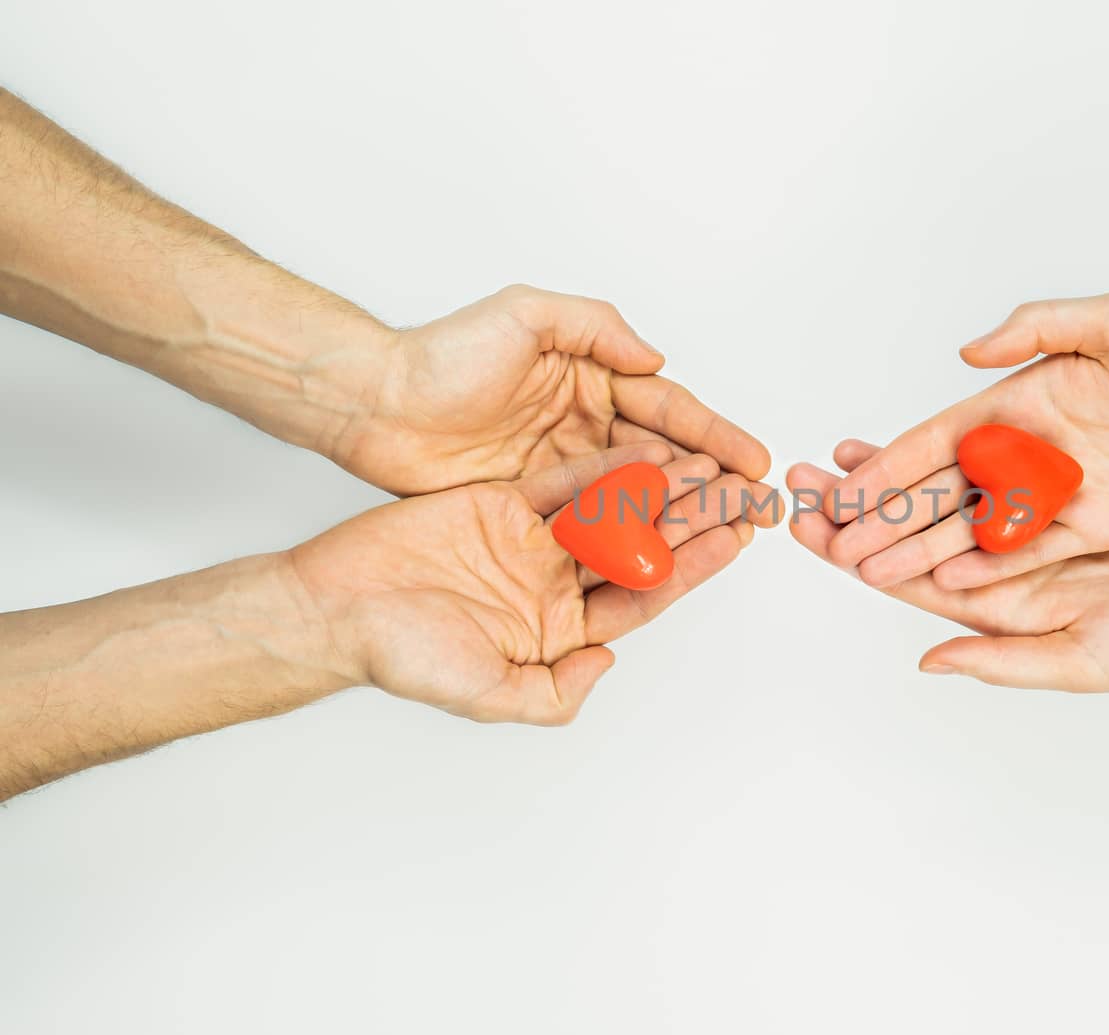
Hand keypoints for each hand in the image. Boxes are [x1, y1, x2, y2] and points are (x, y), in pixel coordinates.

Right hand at [290, 442, 767, 723]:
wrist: (334, 605)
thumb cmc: (402, 655)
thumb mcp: (488, 692)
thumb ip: (553, 690)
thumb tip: (608, 664)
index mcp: (560, 631)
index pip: (643, 596)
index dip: (691, 568)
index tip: (734, 541)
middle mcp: (555, 586)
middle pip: (639, 548)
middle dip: (690, 523)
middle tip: (738, 496)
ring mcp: (532, 544)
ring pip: (611, 510)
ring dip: (659, 489)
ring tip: (708, 465)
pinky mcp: (504, 505)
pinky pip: (564, 482)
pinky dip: (604, 468)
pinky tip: (648, 451)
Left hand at [334, 285, 771, 495]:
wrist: (374, 406)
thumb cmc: (441, 356)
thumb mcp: (524, 315)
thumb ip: (594, 327)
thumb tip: (654, 359)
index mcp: (592, 377)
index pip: (667, 410)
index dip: (714, 434)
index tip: (754, 461)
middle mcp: (587, 424)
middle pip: (667, 457)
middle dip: (718, 481)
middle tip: (761, 508)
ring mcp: (565, 467)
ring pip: (641, 495)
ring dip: (687, 515)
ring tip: (732, 537)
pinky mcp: (538, 506)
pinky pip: (598, 523)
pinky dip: (635, 537)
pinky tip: (668, 555)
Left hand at [788, 443, 1108, 690]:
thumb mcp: (1080, 659)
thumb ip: (1004, 661)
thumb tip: (928, 662)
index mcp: (993, 608)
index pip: (903, 578)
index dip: (852, 552)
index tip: (806, 526)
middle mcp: (998, 570)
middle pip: (908, 534)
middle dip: (855, 506)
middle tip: (800, 477)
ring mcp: (1027, 534)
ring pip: (944, 499)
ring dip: (894, 477)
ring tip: (842, 452)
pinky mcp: (1059, 500)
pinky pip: (995, 473)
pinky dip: (959, 454)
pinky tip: (927, 438)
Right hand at [807, 294, 1108, 588]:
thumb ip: (1038, 327)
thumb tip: (967, 354)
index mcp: (1022, 400)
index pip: (939, 438)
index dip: (890, 466)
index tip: (845, 489)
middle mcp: (1029, 448)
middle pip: (942, 490)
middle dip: (887, 517)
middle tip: (835, 543)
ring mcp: (1057, 491)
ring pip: (972, 528)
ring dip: (922, 550)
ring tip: (871, 572)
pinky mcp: (1091, 525)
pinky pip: (1026, 552)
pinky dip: (984, 568)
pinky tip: (943, 584)